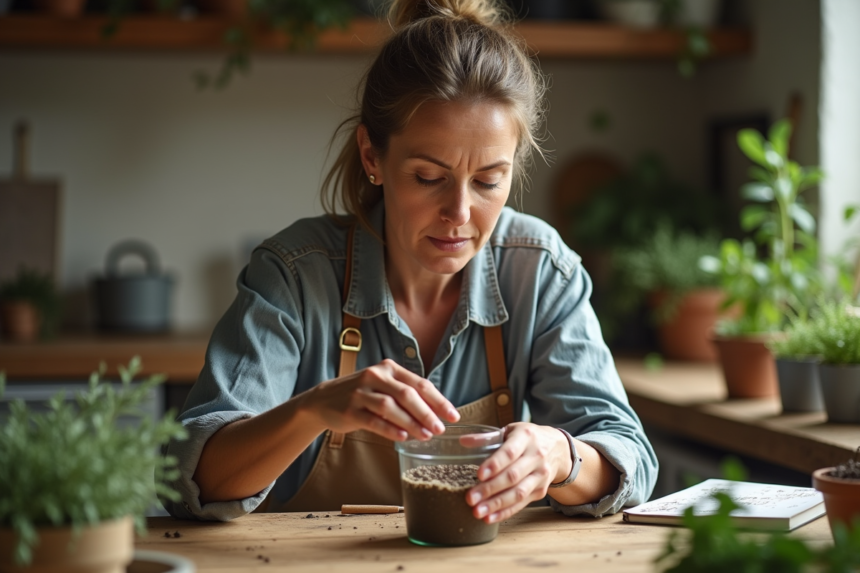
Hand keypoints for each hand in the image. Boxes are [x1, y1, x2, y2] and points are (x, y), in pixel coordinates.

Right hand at [301, 358, 459, 441]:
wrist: (324, 400)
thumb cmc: (362, 395)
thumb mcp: (384, 387)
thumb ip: (407, 396)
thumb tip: (437, 415)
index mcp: (389, 369)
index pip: (419, 383)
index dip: (439, 400)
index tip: (453, 415)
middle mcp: (375, 376)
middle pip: (407, 394)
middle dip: (427, 413)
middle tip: (440, 428)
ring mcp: (361, 392)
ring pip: (391, 407)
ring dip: (411, 423)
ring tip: (425, 435)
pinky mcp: (350, 409)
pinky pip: (373, 420)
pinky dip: (390, 429)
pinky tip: (403, 437)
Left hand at [464, 422, 571, 523]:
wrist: (558, 449)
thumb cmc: (527, 438)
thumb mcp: (510, 431)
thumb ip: (487, 437)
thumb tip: (462, 441)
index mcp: (526, 437)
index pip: (510, 452)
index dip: (495, 464)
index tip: (478, 475)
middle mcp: (536, 456)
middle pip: (513, 476)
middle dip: (490, 489)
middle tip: (470, 498)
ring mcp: (540, 475)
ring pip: (518, 493)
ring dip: (497, 504)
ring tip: (478, 512)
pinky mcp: (541, 491)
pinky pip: (522, 504)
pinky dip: (505, 512)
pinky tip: (490, 517)